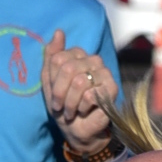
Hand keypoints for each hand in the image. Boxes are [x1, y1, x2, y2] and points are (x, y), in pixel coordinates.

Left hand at [44, 27, 119, 153]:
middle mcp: (93, 60)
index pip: (57, 59)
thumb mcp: (50, 81)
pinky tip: (85, 111)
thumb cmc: (64, 106)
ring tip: (71, 110)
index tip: (53, 95)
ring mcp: (104, 73)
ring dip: (70, 102)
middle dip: (60, 92)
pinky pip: (89, 95)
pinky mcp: (111, 89)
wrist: (77, 130)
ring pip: (78, 82)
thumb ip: (51, 56)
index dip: (52, 81)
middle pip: (67, 68)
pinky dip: (82, 108)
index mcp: (78, 55)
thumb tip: (59, 32)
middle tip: (61, 106)